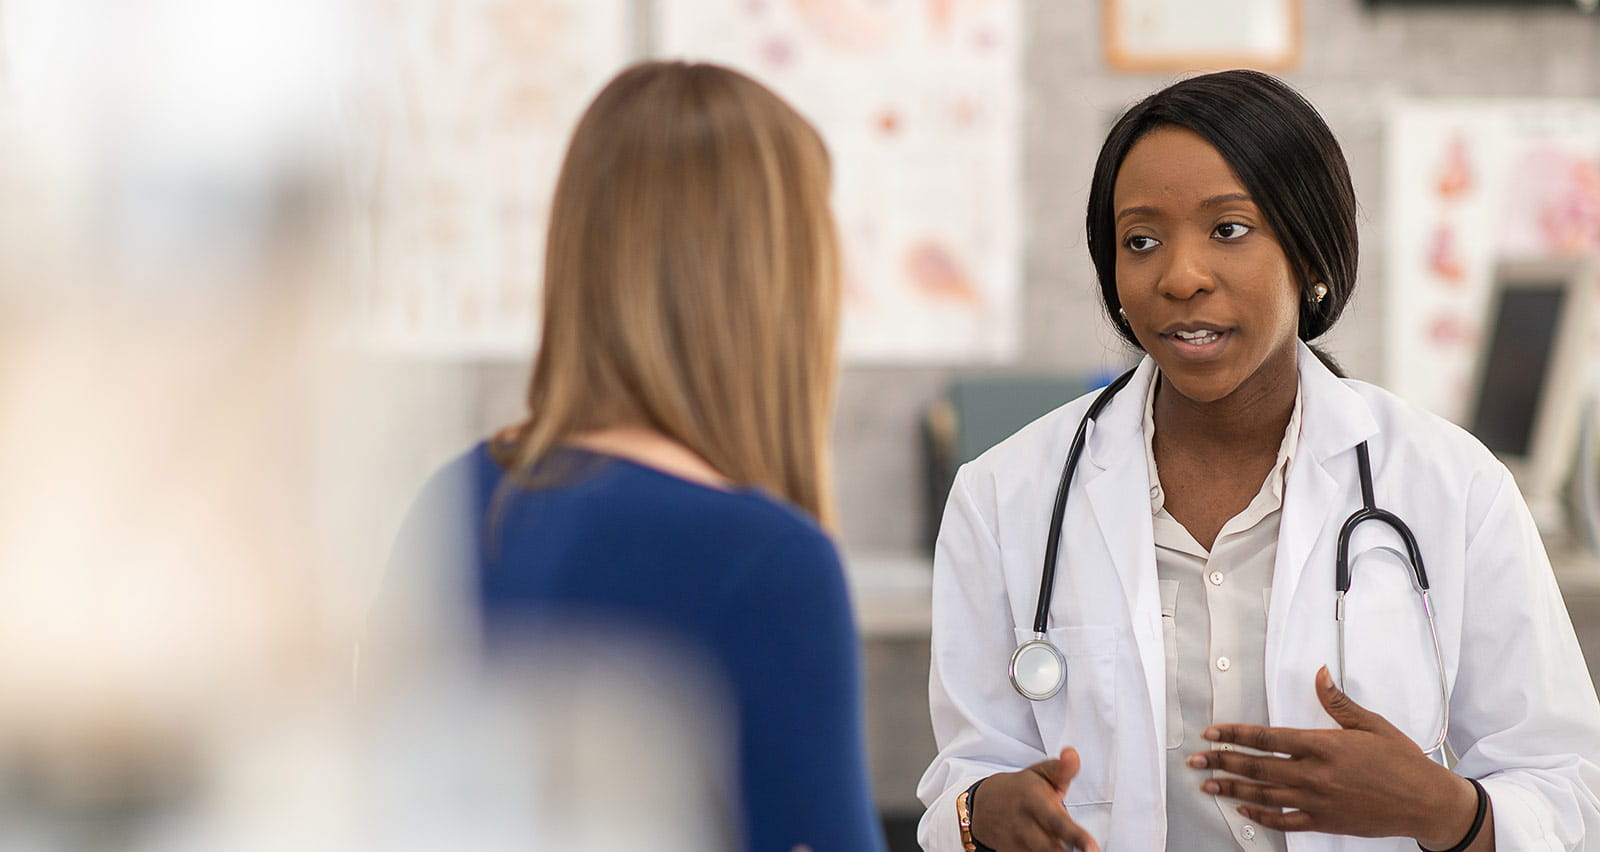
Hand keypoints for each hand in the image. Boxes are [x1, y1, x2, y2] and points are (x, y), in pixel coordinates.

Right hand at [969, 747, 1099, 851]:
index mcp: (1034, 802)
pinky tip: (1058, 849)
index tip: (1092, 848)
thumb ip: (1062, 769)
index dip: (1076, 837)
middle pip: (1051, 849)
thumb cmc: (1021, 790)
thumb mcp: (1040, 773)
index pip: (1058, 823)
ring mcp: (1018, 846)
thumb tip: (1072, 755)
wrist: (983, 808)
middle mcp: (1025, 827)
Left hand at [1188, 666, 1486, 848]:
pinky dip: (1262, 817)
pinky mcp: (1325, 821)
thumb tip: (1321, 675)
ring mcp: (1318, 801)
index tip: (1210, 733)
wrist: (1426, 802)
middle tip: (1195, 761)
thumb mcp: (1372, 725)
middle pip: (1257, 767)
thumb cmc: (1402, 761)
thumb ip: (1338, 702)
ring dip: (1233, 789)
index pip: (1267, 738)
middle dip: (1222, 762)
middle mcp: (1315, 774)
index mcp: (1323, 746)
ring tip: (1208, 785)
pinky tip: (1245, 811)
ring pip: (1264, 795)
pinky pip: (1286, 821)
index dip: (1234, 735)